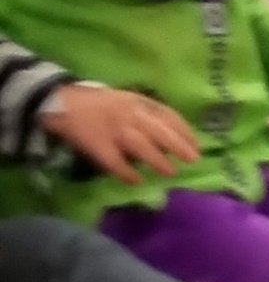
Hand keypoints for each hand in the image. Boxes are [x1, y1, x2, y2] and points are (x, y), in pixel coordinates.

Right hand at [39, 78, 196, 178]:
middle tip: (193, 159)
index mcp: (137, 101)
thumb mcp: (126, 99)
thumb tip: (172, 136)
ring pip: (141, 146)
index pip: (168, 115)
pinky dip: (127, 173)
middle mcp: (129, 115)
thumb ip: (146, 113)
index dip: (184, 131)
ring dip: (158, 160)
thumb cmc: (98, 103)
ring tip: (170, 172)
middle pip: (159, 131)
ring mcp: (113, 131)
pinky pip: (115, 162)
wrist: (60, 101)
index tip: (196, 144)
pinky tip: (136, 181)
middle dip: (179, 146)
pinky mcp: (97, 146)